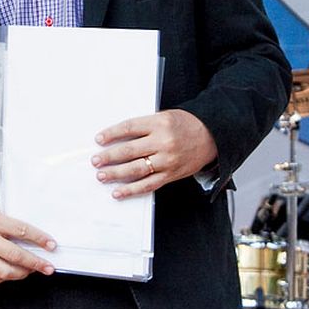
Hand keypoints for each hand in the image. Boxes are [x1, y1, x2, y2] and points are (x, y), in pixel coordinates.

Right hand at [0, 196, 56, 283]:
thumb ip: (10, 220)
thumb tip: (34, 234)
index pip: (22, 231)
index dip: (39, 239)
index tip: (51, 245)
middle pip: (16, 256)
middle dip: (36, 263)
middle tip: (48, 267)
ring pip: (5, 271)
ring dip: (23, 273)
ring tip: (32, 270)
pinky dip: (7, 277)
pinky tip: (14, 272)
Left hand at [91, 109, 217, 198]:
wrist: (212, 135)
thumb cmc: (185, 125)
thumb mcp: (164, 117)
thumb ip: (144, 126)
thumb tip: (117, 138)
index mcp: (159, 123)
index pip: (129, 128)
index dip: (111, 134)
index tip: (99, 139)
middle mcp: (163, 142)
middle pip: (130, 150)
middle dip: (109, 156)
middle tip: (95, 160)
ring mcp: (167, 161)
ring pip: (136, 169)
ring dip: (116, 174)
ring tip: (102, 175)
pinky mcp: (170, 175)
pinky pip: (148, 185)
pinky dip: (131, 190)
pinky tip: (118, 192)